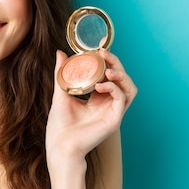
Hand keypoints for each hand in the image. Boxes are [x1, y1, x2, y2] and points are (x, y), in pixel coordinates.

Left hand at [46, 49, 136, 163]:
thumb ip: (62, 73)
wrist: (59, 144)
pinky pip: (122, 99)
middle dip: (115, 63)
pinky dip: (113, 88)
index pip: (109, 74)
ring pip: (129, 88)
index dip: (109, 59)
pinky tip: (100, 85)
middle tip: (103, 53)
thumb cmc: (59, 124)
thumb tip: (60, 53)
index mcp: (98, 98)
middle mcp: (108, 104)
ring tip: (108, 69)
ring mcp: (113, 112)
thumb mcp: (61, 92)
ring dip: (121, 75)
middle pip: (122, 78)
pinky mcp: (114, 119)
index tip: (101, 44)